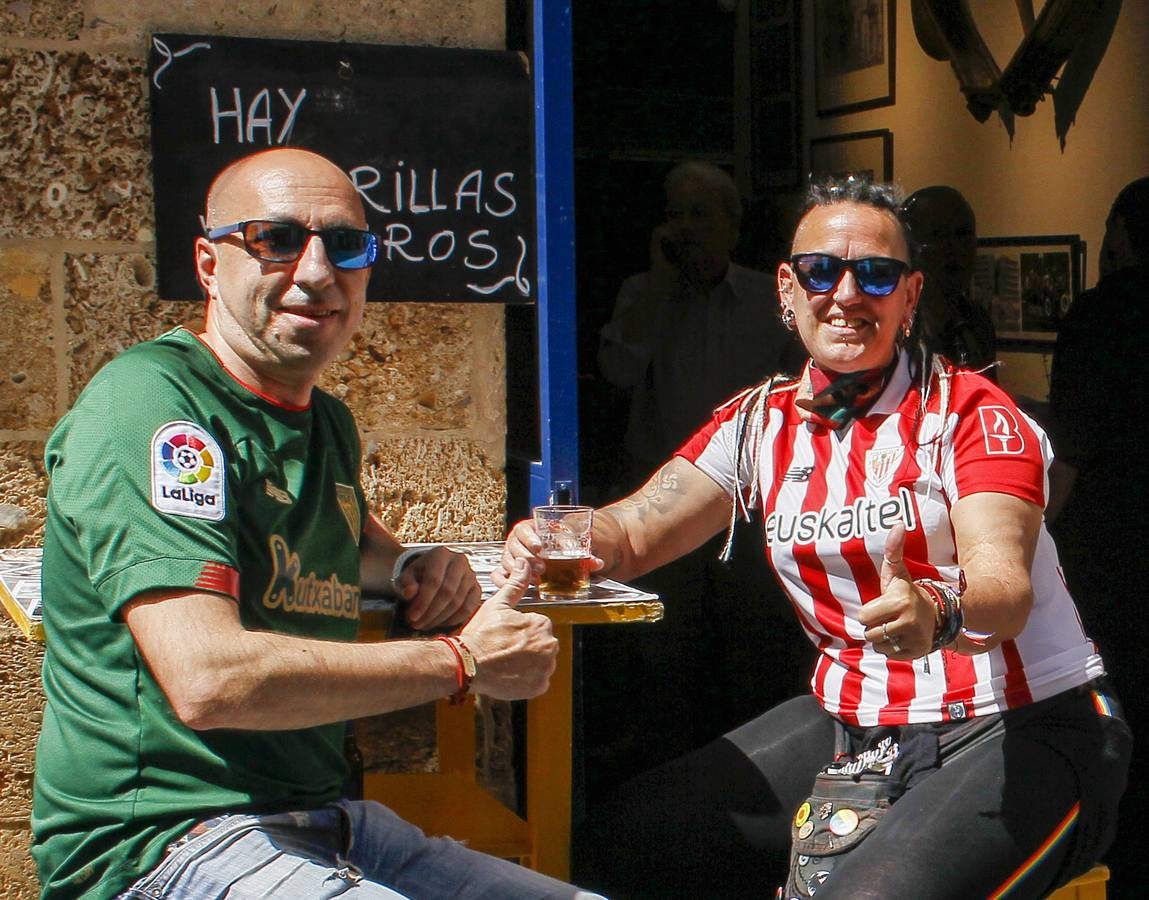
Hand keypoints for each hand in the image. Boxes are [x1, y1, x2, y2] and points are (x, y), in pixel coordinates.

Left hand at [394, 546, 481, 630]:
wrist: (434, 573)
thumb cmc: (418, 576)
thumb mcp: (406, 576)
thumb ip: (405, 584)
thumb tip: (409, 593)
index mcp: (440, 554)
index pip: (434, 580)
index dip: (423, 601)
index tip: (412, 617)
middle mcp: (460, 561)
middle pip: (447, 592)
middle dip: (431, 613)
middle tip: (417, 625)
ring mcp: (471, 575)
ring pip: (458, 602)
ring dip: (440, 619)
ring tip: (425, 625)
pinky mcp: (477, 589)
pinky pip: (469, 609)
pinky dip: (454, 620)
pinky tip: (440, 624)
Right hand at [461, 559, 559, 699]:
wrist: (468, 664)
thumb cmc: (481, 635)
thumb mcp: (498, 605)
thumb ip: (515, 584)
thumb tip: (524, 564)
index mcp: (541, 624)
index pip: (538, 627)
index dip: (520, 630)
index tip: (506, 635)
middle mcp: (549, 646)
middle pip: (541, 645)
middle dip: (527, 647)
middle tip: (504, 648)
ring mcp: (545, 668)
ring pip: (541, 663)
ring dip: (529, 663)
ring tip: (506, 661)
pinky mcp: (539, 686)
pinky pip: (538, 681)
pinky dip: (527, 680)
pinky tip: (510, 674)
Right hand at [491, 518, 604, 587]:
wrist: (560, 555)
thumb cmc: (565, 547)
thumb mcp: (575, 546)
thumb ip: (585, 554)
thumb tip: (596, 562)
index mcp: (530, 528)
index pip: (524, 529)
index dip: (530, 537)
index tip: (539, 547)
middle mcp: (517, 541)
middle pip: (513, 545)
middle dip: (527, 557)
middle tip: (541, 567)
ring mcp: (511, 556)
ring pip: (506, 559)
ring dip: (517, 569)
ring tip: (535, 578)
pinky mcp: (507, 571)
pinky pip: (498, 574)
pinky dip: (502, 580)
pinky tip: (512, 587)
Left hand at [858, 524, 935, 658]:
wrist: (937, 614)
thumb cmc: (906, 593)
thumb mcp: (897, 572)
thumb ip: (893, 550)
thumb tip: (897, 523)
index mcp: (899, 601)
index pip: (863, 616)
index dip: (870, 612)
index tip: (884, 605)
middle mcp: (908, 620)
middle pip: (869, 633)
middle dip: (875, 626)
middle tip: (889, 617)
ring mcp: (915, 638)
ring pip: (878, 645)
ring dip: (883, 638)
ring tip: (896, 627)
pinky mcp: (918, 652)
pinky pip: (890, 654)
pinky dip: (893, 649)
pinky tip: (903, 637)